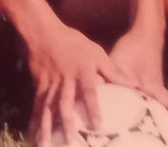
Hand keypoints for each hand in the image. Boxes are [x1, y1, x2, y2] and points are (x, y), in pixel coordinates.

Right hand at [27, 24, 132, 146]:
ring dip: (46, 128)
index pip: (88, 92)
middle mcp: (65, 81)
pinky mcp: (39, 87)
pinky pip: (36, 107)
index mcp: (82, 72)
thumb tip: (135, 85)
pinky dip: (34, 122)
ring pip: (47, 109)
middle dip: (66, 124)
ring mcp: (50, 85)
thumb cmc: (74, 43)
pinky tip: (32, 136)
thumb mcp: (96, 53)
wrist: (43, 33)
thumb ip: (114, 71)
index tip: (97, 125)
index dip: (92, 108)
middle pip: (64, 104)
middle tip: (70, 142)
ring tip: (45, 146)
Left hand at [108, 31, 167, 142]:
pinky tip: (144, 125)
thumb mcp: (118, 62)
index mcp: (155, 88)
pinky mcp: (149, 86)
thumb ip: (110, 78)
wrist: (144, 32)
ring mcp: (156, 89)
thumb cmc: (134, 48)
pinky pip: (155, 104)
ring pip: (165, 110)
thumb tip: (96, 94)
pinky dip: (156, 115)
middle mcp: (159, 91)